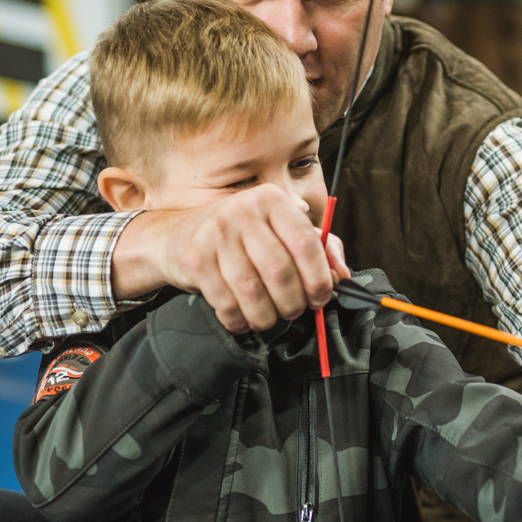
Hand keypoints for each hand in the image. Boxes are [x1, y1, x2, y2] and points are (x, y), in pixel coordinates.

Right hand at [112, 185, 350, 332]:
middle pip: (280, 271)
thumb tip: (342, 274)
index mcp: (272, 201)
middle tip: (293, 311)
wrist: (178, 236)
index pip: (306, 243)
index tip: (320, 298)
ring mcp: (217, 234)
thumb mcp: (280, 229)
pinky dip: (240, 321)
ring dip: (267, 317)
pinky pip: (226, 303)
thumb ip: (318, 246)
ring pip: (253, 291)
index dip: (319, 278)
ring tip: (269, 319)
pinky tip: (243, 320)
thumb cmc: (240, 236)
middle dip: (293, 303)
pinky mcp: (196, 259)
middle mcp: (244, 212)